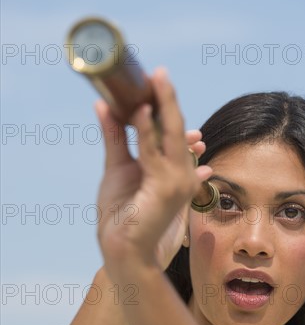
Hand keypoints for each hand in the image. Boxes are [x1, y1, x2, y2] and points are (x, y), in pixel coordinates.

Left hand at [95, 68, 211, 283]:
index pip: (172, 129)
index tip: (155, 81)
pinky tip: (140, 110)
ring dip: (162, 107)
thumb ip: (116, 137)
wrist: (126, 251)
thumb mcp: (118, 169)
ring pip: (172, 136)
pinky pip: (155, 153)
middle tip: (158, 73)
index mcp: (171, 166)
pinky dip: (147, 132)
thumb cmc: (122, 214)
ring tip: (153, 82)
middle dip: (167, 99)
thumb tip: (104, 105)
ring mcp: (178, 181)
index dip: (164, 104)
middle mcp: (180, 171)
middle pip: (175, 128)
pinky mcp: (168, 189)